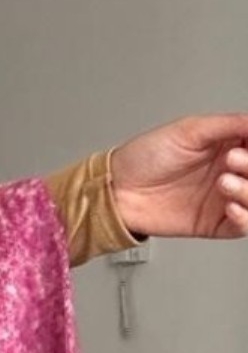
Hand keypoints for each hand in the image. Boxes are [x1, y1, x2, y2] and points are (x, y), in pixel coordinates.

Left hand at [110, 115, 247, 240]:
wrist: (117, 190)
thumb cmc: (143, 158)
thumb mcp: (189, 130)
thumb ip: (228, 125)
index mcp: (228, 145)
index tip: (247, 146)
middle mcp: (229, 172)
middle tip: (234, 160)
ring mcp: (223, 199)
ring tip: (225, 182)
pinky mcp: (213, 224)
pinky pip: (243, 227)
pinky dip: (244, 218)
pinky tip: (231, 206)